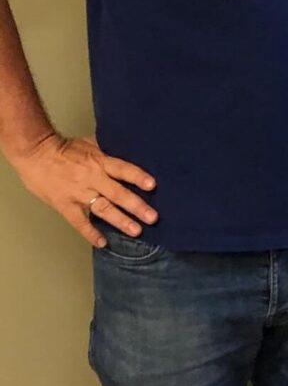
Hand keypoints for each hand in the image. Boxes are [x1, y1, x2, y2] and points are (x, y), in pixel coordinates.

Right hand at [12, 134, 156, 247]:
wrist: (36, 154)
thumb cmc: (66, 148)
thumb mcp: (92, 143)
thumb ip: (109, 151)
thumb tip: (130, 151)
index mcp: (100, 162)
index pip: (123, 169)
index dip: (138, 177)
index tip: (152, 186)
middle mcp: (92, 179)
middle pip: (118, 193)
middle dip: (136, 206)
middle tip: (152, 218)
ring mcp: (78, 194)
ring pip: (103, 209)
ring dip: (120, 221)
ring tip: (136, 231)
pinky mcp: (64, 205)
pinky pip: (79, 222)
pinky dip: (90, 233)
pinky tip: (102, 243)